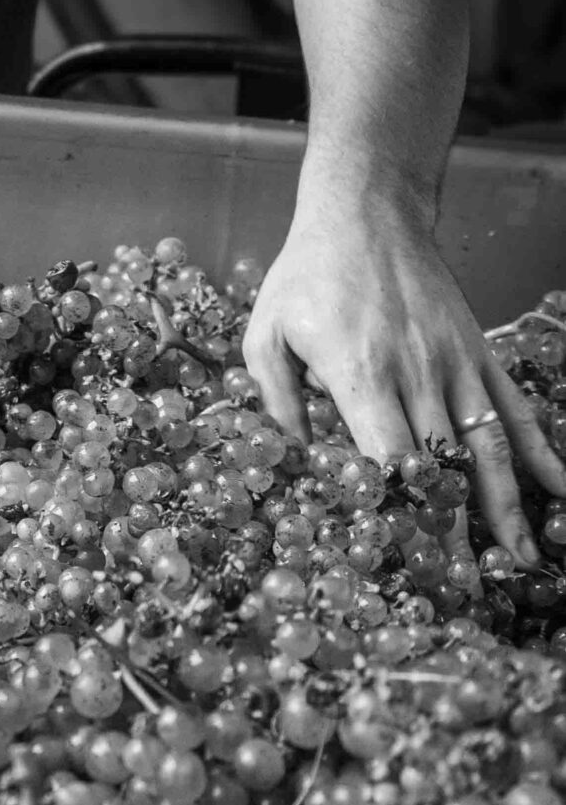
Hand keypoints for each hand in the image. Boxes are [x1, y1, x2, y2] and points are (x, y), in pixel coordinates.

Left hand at [242, 196, 565, 565]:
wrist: (367, 213)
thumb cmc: (307, 276)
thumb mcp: (267, 336)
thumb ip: (278, 404)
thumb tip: (291, 466)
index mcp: (360, 373)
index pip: (388, 458)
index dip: (399, 511)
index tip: (404, 559)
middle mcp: (418, 373)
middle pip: (443, 467)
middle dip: (454, 532)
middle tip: (465, 590)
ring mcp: (457, 364)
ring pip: (489, 447)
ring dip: (507, 508)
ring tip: (520, 561)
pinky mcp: (479, 354)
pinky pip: (515, 411)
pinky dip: (541, 453)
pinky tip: (561, 493)